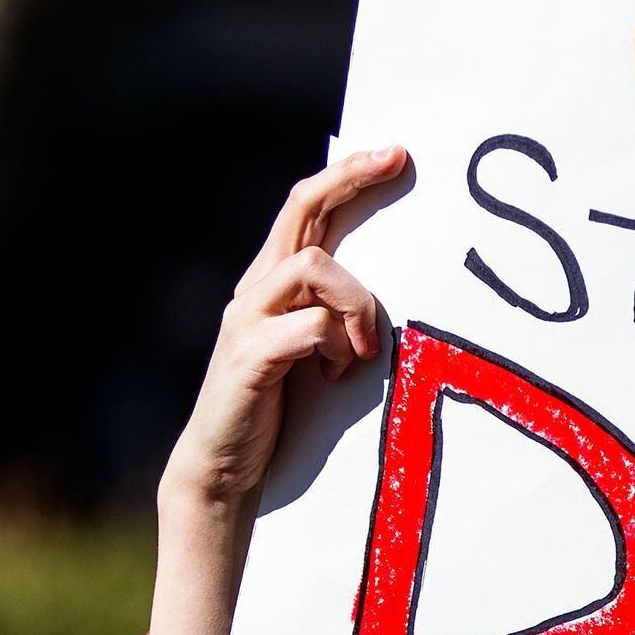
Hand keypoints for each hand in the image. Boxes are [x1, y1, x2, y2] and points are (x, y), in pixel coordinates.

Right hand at [144, 146, 405, 634]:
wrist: (227, 482)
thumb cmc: (285, 419)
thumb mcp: (325, 357)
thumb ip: (349, 318)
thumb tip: (406, 293)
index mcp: (275, 283)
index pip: (307, 204)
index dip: (348, 172)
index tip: (398, 152)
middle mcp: (256, 290)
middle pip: (300, 207)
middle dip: (350, 177)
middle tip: (398, 162)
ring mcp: (248, 321)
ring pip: (310, 263)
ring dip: (356, 295)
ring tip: (369, 345)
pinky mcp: (247, 359)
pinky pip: (302, 325)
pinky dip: (335, 338)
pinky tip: (347, 369)